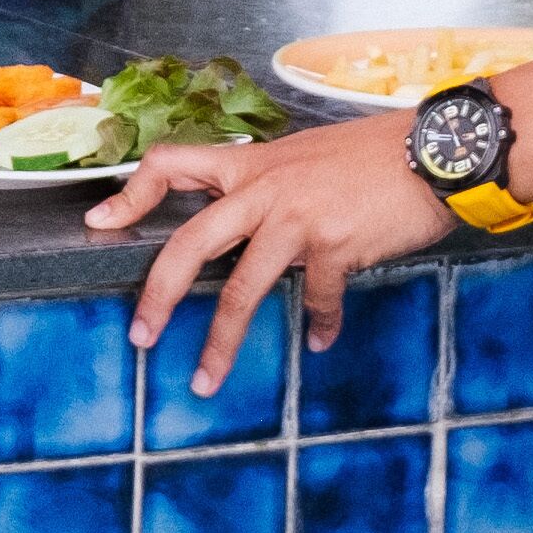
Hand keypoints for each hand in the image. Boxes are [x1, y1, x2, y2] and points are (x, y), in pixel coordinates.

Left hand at [90, 114, 443, 389]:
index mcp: (256, 164)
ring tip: (207, 381)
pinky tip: (322, 338)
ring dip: (221, 343)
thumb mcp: (311, 157)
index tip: (99, 223)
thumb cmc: (377, 153)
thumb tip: (258, 231)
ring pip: (242, 290)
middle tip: (141, 336)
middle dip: (159, 293)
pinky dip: (319, 323)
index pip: (173, 162)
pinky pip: (315, 299)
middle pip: (190, 241)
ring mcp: (298, 217)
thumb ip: (276, 188)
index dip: (131, 193)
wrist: (433, 151)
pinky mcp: (333, 246)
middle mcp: (267, 188)